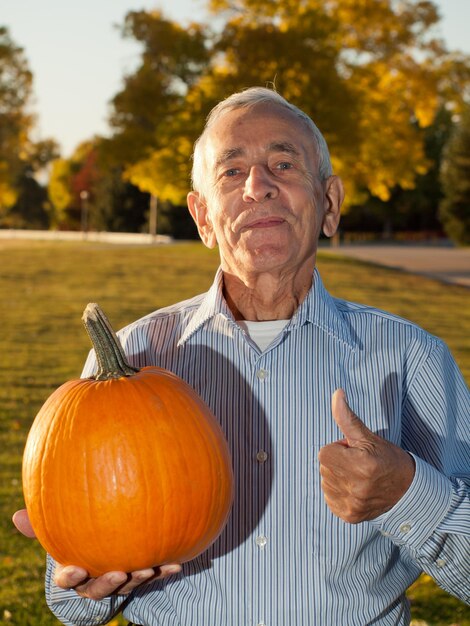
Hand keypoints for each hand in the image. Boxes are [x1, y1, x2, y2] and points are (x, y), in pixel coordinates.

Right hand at [12, 509, 181, 599]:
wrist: (108, 546)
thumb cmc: (77, 534)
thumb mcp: (60, 528)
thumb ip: (41, 524)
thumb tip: (15, 517)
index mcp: (73, 570)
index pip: (66, 579)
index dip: (70, 576)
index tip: (76, 568)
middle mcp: (96, 579)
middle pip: (99, 589)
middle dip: (109, 583)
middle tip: (120, 572)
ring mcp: (120, 579)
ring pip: (128, 585)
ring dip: (139, 578)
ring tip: (150, 567)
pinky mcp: (142, 573)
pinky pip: (154, 574)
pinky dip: (165, 570)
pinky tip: (177, 561)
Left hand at [318, 389, 414, 522]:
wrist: (408, 491)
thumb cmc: (387, 458)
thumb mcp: (368, 436)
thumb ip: (347, 417)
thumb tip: (336, 393)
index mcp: (360, 466)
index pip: (324, 452)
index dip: (338, 449)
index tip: (354, 452)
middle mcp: (355, 488)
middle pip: (324, 467)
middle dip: (337, 462)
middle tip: (358, 464)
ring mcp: (352, 505)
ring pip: (325, 482)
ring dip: (337, 477)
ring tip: (358, 477)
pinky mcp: (349, 516)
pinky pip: (329, 499)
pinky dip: (339, 493)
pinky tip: (356, 490)